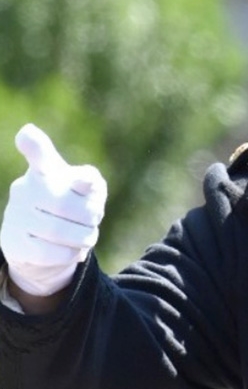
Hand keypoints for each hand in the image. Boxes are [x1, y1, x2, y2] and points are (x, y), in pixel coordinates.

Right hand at [1, 124, 106, 297]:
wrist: (46, 243)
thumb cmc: (74, 206)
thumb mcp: (88, 191)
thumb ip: (88, 182)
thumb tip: (83, 182)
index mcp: (45, 170)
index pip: (39, 153)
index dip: (35, 144)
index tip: (27, 134)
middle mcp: (24, 189)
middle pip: (68, 206)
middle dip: (91, 217)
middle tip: (93, 219)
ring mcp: (15, 215)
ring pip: (60, 232)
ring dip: (84, 237)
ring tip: (85, 236)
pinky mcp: (12, 242)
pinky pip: (50, 253)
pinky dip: (71, 254)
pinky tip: (72, 250)